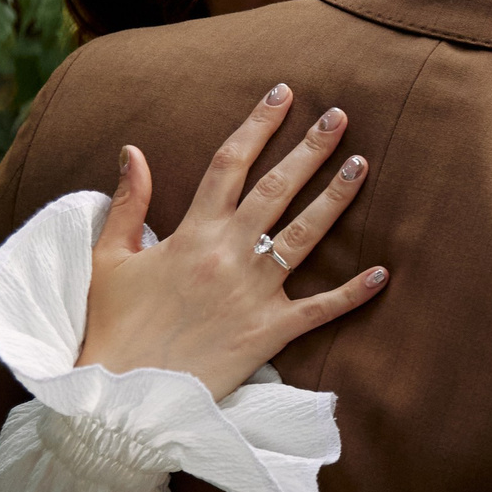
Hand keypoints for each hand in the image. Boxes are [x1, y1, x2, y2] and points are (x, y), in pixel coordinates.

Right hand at [77, 82, 390, 399]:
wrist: (120, 397)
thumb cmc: (111, 328)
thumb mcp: (108, 259)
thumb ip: (128, 203)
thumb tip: (133, 150)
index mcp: (190, 232)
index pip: (229, 162)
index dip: (258, 124)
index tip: (283, 93)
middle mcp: (227, 255)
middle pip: (275, 188)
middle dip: (309, 149)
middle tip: (340, 117)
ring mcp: (252, 293)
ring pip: (302, 235)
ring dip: (335, 198)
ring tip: (361, 165)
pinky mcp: (268, 333)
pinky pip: (318, 310)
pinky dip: (353, 294)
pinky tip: (383, 273)